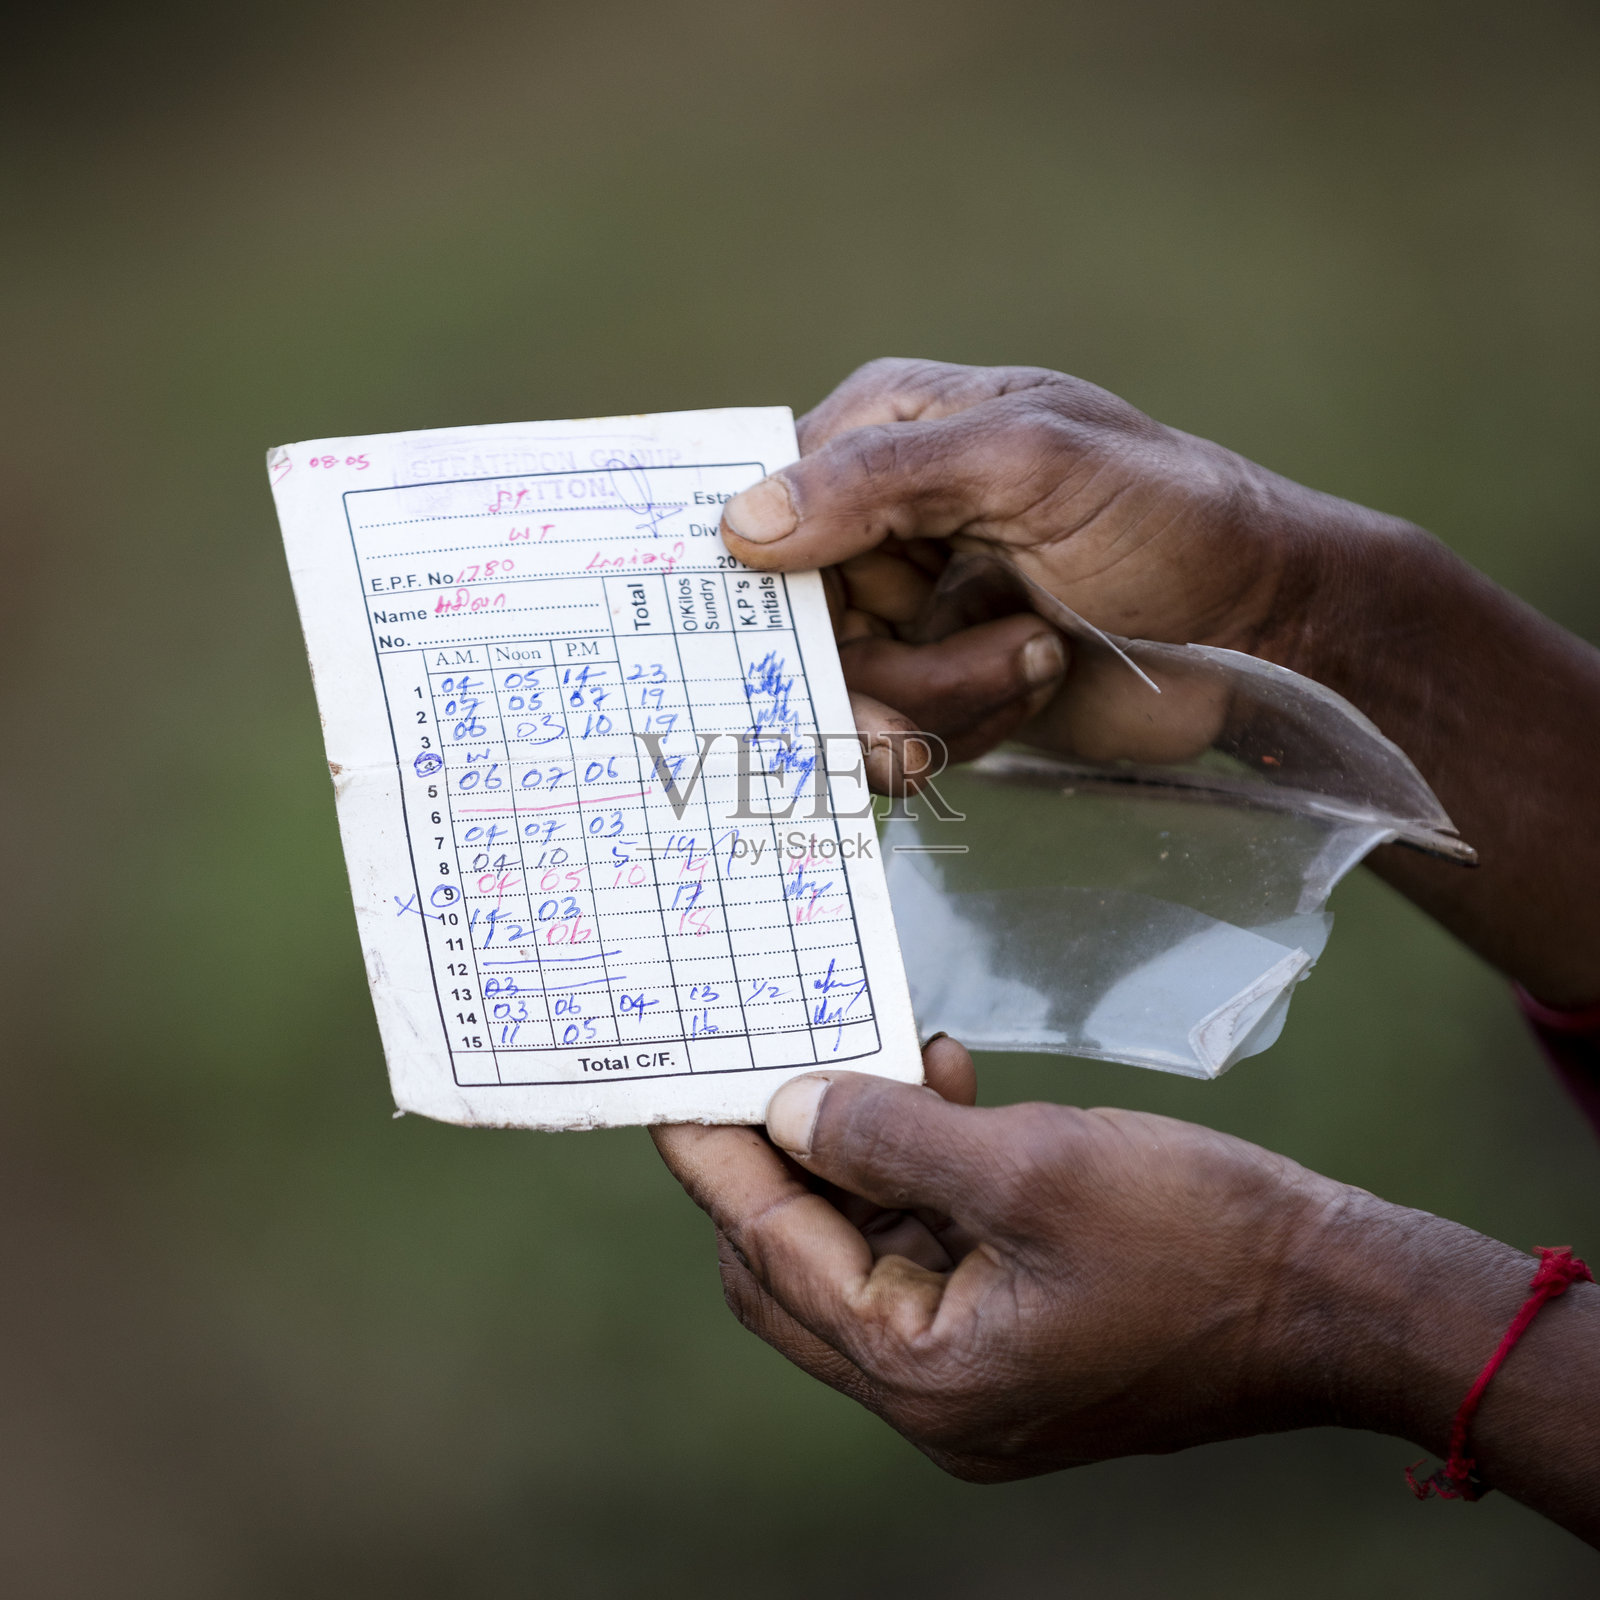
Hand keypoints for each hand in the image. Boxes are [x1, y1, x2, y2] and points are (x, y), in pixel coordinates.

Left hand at [653, 1041, 1599, 1539]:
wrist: (1336, 1297)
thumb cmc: (1195, 1235)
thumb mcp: (1028, 1166)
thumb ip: (889, 1136)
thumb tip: (787, 1108)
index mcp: (923, 1374)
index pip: (770, 1251)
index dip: (714, 1159)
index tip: (670, 1085)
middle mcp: (934, 1394)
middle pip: (796, 1268)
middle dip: (777, 1160)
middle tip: (761, 1060)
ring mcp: (977, 1373)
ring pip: (862, 1253)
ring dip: (860, 1154)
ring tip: (887, 1055)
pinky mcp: (1017, 1338)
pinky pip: (930, 1252)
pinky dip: (920, 1176)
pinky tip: (947, 1088)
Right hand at [729, 358, 1344, 766]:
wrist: (1263, 629)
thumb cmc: (1167, 517)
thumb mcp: (1027, 465)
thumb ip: (881, 479)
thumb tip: (741, 525)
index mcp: (889, 431)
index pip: (764, 503)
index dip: (760, 580)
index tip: (771, 648)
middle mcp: (884, 520)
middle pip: (795, 617)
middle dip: (863, 675)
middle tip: (906, 729)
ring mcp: (914, 607)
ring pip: (845, 686)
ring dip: (937, 696)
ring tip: (1032, 657)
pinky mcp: (943, 681)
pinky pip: (899, 727)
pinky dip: (963, 722)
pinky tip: (1033, 679)